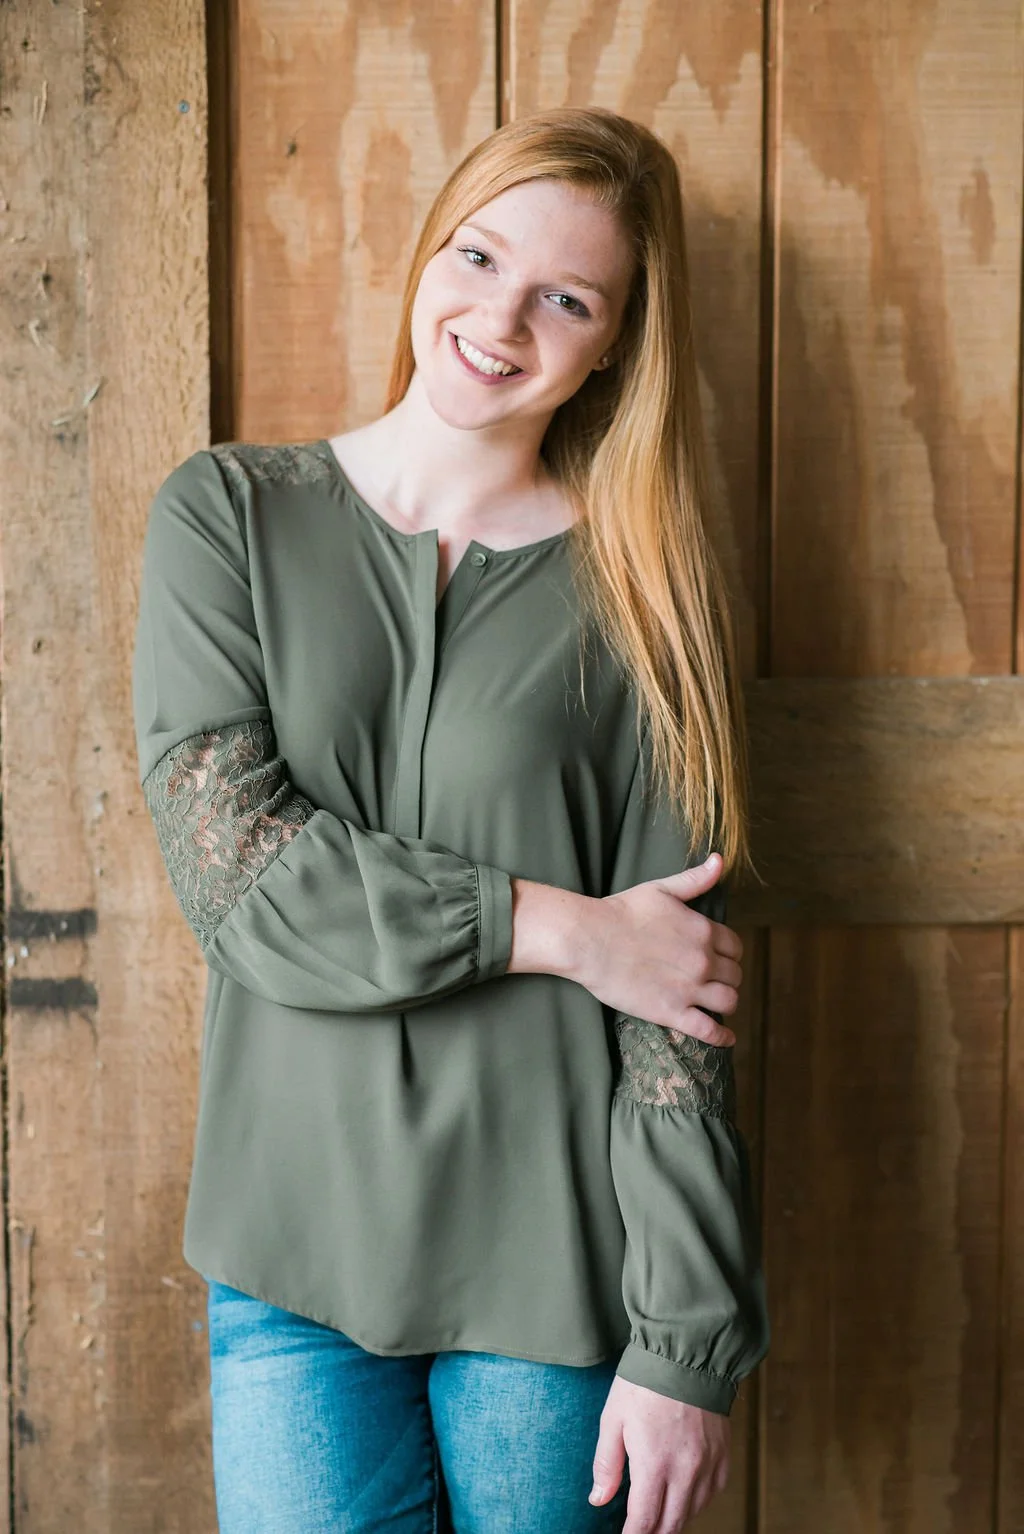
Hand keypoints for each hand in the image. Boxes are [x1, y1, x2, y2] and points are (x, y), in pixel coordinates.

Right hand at [572, 852, 741, 1046]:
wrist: (590, 939)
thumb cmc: (622, 911)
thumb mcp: (662, 889)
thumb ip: (695, 879)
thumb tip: (720, 861)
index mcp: (703, 931)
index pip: (735, 947)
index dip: (729, 953)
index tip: (719, 958)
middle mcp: (703, 960)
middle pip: (735, 975)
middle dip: (727, 978)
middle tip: (714, 980)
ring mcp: (690, 989)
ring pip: (728, 1001)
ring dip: (726, 1002)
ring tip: (716, 1003)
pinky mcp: (672, 1012)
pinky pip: (709, 1030)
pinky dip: (722, 1037)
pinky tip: (726, 1038)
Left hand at [590, 1375, 729, 1530]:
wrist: (687, 1354)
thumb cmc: (645, 1382)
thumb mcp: (613, 1418)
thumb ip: (607, 1464)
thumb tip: (599, 1499)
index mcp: (654, 1465)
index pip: (644, 1522)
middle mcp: (685, 1472)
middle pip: (671, 1525)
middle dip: (653, 1533)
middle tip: (640, 1529)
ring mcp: (707, 1465)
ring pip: (693, 1513)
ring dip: (675, 1518)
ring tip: (659, 1512)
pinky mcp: (723, 1456)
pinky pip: (712, 1494)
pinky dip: (697, 1501)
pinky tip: (683, 1493)